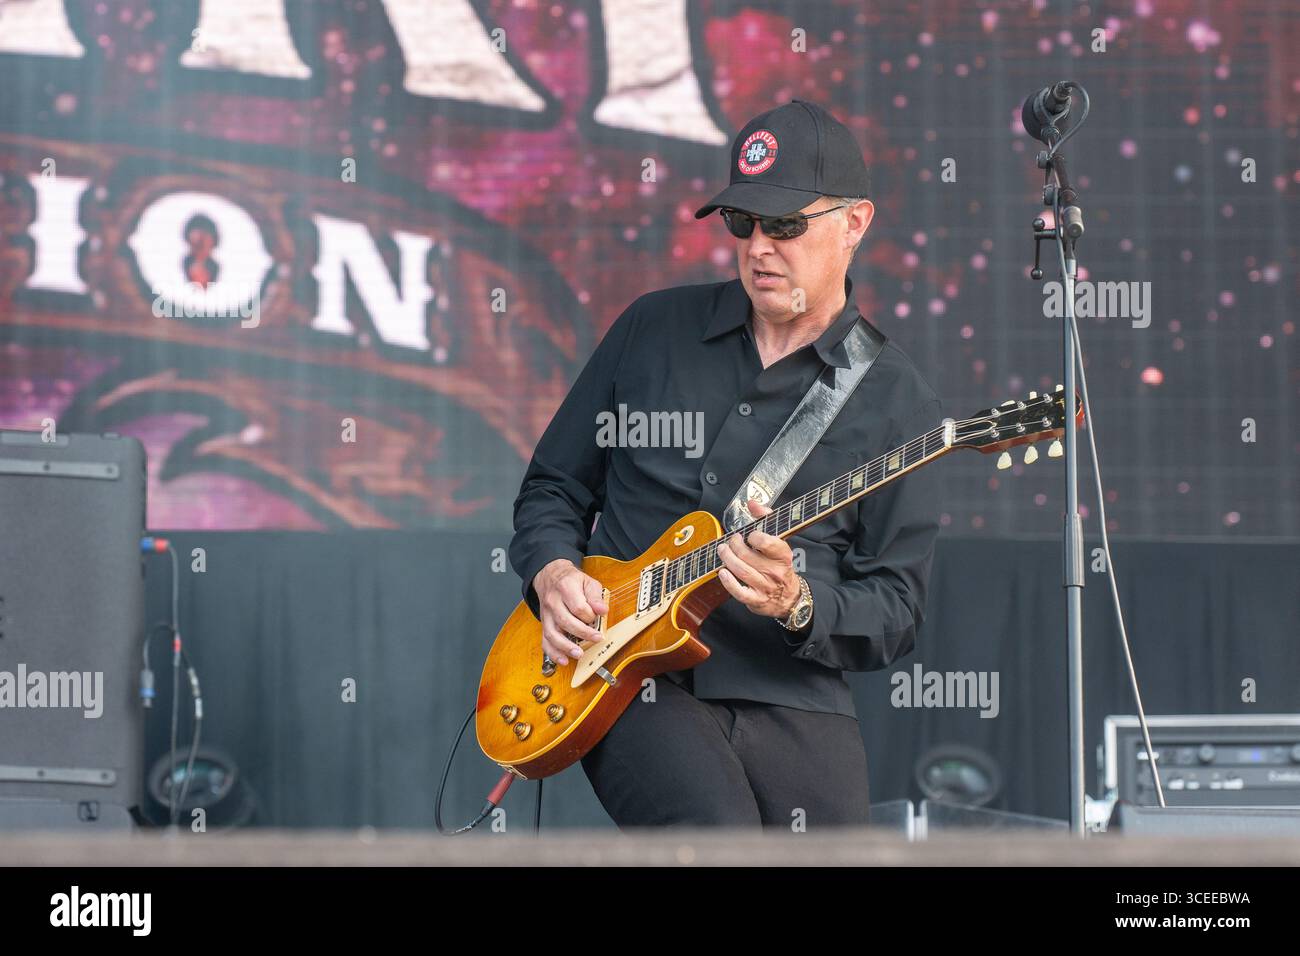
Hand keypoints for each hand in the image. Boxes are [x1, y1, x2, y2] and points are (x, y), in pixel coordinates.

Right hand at [533, 558, 607, 664]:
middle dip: (582, 633)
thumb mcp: (588, 581)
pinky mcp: (544, 623)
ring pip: (552, 633)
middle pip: (565, 621)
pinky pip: (545, 640)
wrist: (550, 576)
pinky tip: (563, 660)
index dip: (589, 615)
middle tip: (597, 639)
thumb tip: (602, 610)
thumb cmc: (572, 580)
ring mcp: (546, 614)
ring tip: (579, 654)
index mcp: (565, 587)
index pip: (578, 606)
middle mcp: (553, 601)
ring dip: (565, 647)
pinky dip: (553, 653)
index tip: (597, 618)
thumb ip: (596, 596)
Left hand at [716, 498, 801, 618]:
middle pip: (748, 555)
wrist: (788, 598)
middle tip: (730, 541)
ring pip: (741, 570)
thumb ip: (766, 519)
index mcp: (783, 555)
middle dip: (734, 545)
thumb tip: (752, 503)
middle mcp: (775, 571)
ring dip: (727, 558)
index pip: (768, 542)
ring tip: (722, 550)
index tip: (749, 535)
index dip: (754, 536)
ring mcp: (765, 586)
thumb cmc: (779, 565)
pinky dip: (728, 582)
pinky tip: (722, 572)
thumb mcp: (778, 541)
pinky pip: (739, 592)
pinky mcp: (756, 600)